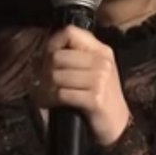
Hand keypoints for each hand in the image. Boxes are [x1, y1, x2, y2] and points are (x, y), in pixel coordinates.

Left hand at [34, 25, 130, 146]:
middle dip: (44, 71)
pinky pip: (61, 94)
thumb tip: (38, 55)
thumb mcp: (90, 71)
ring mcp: (100, 80)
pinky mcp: (95, 99)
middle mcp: (102, 62)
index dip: (52, 44)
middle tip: (43, 82)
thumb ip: (70, 58)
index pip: (70, 32)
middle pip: (58, 56)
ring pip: (56, 76)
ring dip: (46, 88)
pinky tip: (51, 104)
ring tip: (46, 95)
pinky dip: (51, 100)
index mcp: (101, 50)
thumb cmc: (99, 95)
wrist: (117, 122)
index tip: (46, 58)